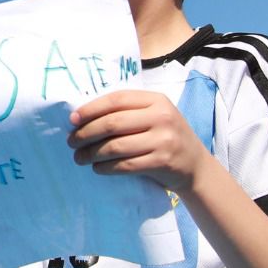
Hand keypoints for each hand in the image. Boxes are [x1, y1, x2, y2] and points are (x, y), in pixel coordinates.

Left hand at [67, 90, 208, 193]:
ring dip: (91, 153)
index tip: (72, 120)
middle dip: (85, 134)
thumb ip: (128, 111)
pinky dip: (105, 168)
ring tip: (79, 157)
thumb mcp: (154, 116)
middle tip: (71, 142)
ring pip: (115, 146)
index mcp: (157, 100)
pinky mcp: (162, 162)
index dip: (90, 109)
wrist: (196, 167)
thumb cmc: (165, 138)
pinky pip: (124, 165)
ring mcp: (164, 140)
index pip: (116, 99)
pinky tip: (97, 168)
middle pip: (112, 123)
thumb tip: (81, 117)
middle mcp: (162, 117)